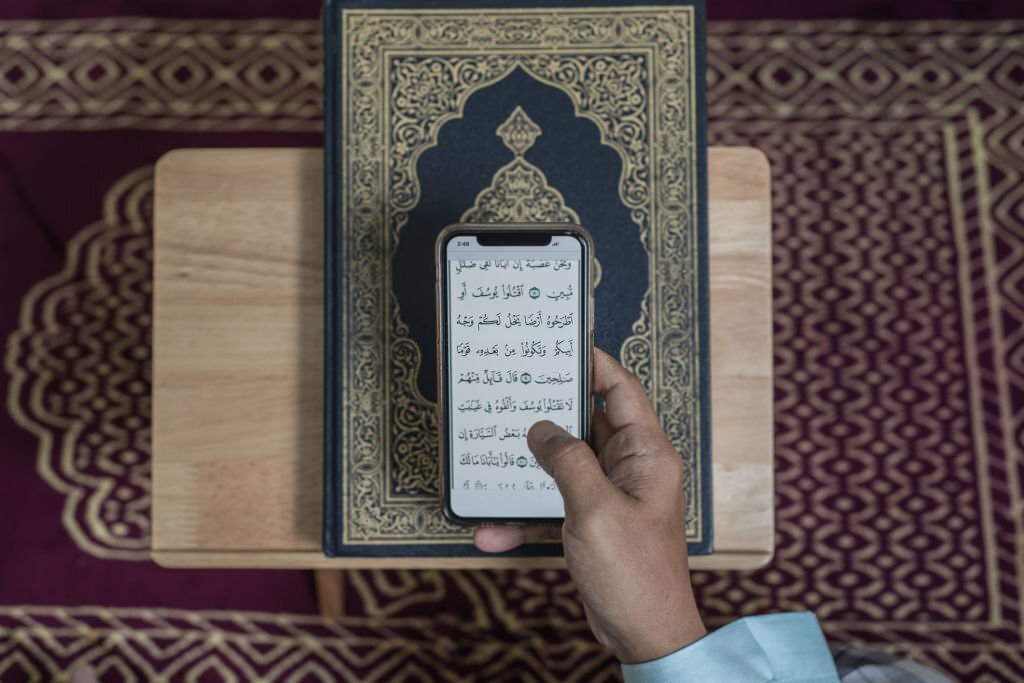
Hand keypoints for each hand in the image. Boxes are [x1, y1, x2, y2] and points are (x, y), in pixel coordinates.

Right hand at [474, 348, 705, 662]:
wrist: (644, 635)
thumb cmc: (635, 575)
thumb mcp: (595, 510)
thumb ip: (567, 461)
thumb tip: (542, 429)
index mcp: (645, 454)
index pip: (620, 390)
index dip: (592, 363)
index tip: (559, 344)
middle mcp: (630, 468)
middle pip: (586, 422)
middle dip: (547, 411)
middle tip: (512, 390)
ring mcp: (611, 495)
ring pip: (564, 465)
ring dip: (528, 469)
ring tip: (492, 452)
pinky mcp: (592, 522)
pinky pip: (554, 505)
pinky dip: (525, 515)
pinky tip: (492, 528)